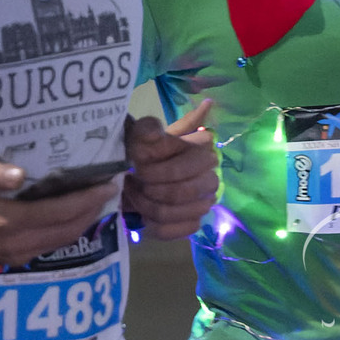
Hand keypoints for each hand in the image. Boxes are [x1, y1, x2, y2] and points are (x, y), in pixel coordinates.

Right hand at [0, 159, 118, 261]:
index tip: (108, 185)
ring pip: (60, 241)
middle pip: (67, 230)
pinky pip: (49, 246)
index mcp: (8, 221)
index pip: (60, 211)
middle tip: (109, 191)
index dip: (87, 199)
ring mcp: (15, 254)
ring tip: (96, 203)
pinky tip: (72, 218)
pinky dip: (66, 232)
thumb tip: (19, 174)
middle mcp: (17, 242)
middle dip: (92, 211)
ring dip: (82, 223)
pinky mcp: (11, 257)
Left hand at [123, 99, 217, 239]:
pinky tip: (144, 214)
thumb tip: (198, 108)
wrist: (129, 172)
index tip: (139, 163)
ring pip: (178, 212)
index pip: (190, 163)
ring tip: (134, 194)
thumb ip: (159, 126)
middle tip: (133, 180)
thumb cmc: (138, 150)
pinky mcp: (193, 223)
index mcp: (203, 150)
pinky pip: (177, 231)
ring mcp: (204, 203)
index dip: (161, 166)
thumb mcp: (140, 133)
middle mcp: (210, 177)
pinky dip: (154, 224)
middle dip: (152, 188)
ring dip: (149, 205)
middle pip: (184, 191)